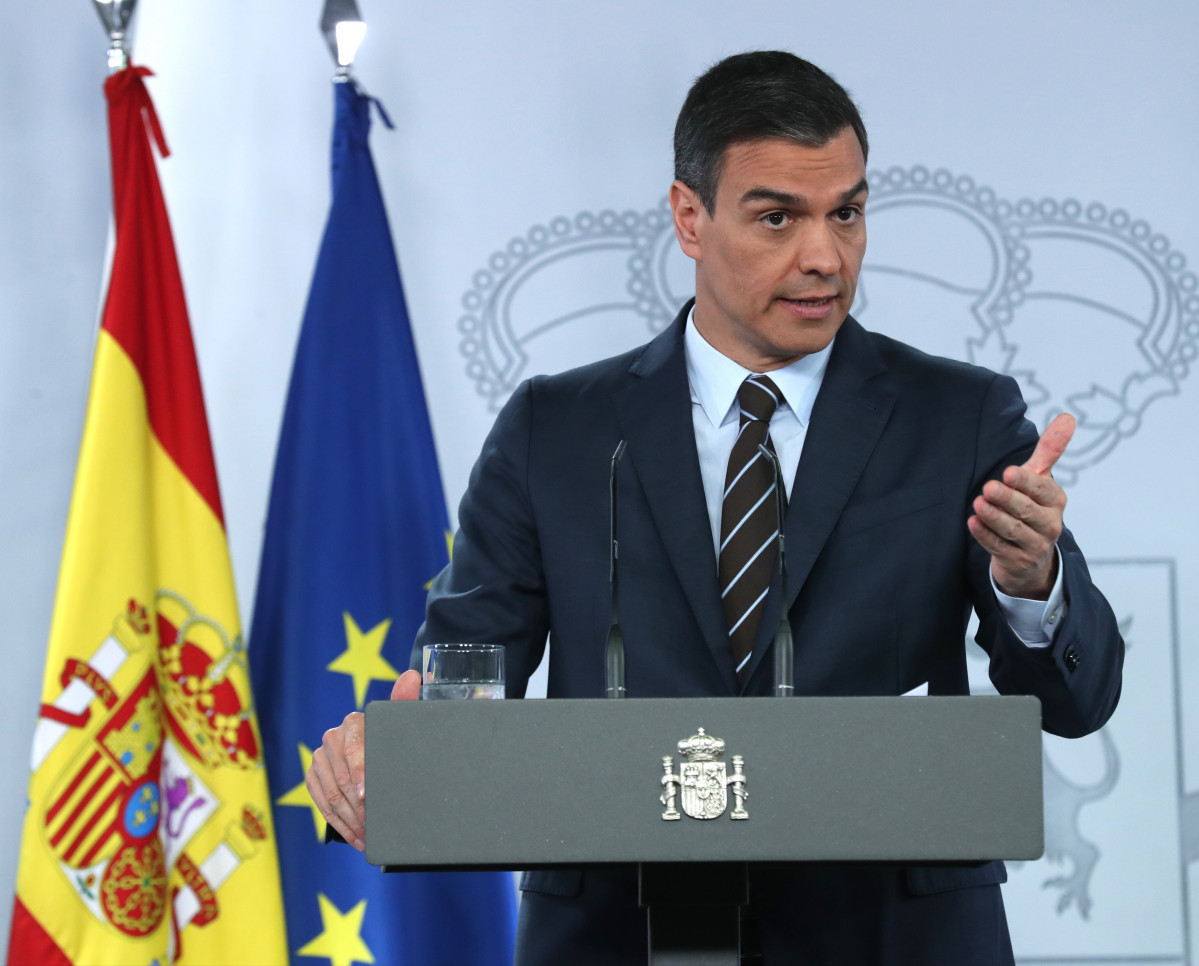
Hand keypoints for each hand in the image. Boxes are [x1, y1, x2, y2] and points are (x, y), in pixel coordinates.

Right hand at [306, 669, 419, 851]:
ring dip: (350, 820)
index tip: (365, 795)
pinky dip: (340, 824)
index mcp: (354, 723)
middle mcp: (332, 738)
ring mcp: (319, 758)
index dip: (358, 773)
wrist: (376, 749)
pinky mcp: (313, 776)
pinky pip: (321, 804)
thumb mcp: (399, 722)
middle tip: (374, 826)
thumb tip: (412, 676)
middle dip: (358, 806)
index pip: (353, 749)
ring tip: (368, 837)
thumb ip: (404, 701)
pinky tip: (356, 838)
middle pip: (342, 778)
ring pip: (331, 795)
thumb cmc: (392, 737)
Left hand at [967, 413, 1073, 599]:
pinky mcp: (1018, 562)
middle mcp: (1050, 524)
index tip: (1008, 472)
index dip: (1026, 482)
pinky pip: (1000, 548)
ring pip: (1013, 530)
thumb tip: (1067, 417)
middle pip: (1027, 511)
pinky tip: (972, 523)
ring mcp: (1035, 546)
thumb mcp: (1040, 479)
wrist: (1029, 555)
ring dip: (994, 517)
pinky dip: (985, 536)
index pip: (1043, 490)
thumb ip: (1049, 450)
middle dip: (1008, 499)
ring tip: (978, 504)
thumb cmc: (1032, 506)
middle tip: (988, 487)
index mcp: (1055, 501)